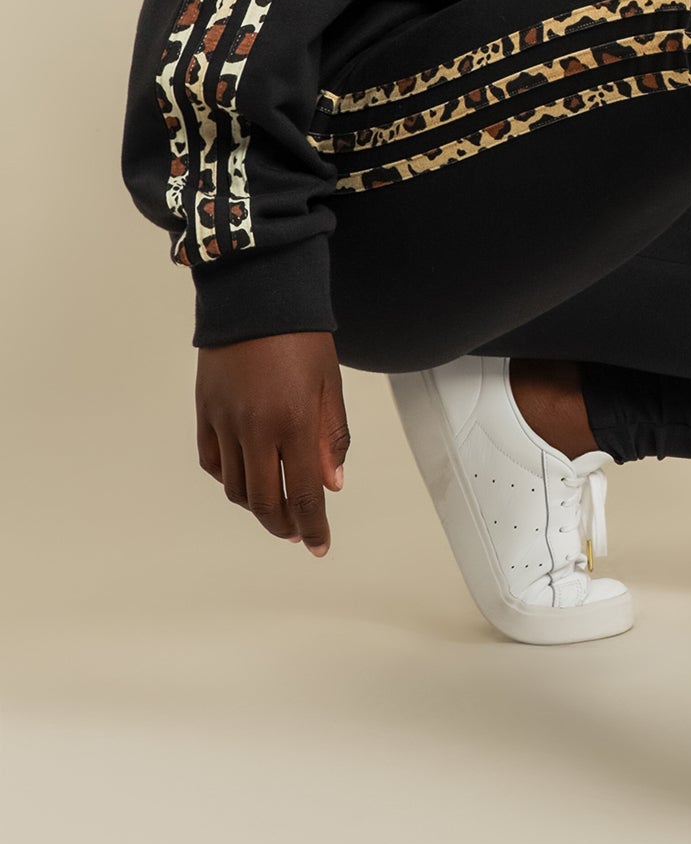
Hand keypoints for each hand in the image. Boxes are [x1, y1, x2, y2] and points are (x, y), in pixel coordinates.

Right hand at [195, 330, 350, 553]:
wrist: (255, 296)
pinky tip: (247, 477)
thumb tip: (332, 485)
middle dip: (284, 525)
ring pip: (237, 488)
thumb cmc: (302, 337)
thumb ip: (332, 437)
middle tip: (297, 532)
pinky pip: (214, 463)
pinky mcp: (204, 413)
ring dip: (258, 506)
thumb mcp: (329, 385)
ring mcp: (225, 423)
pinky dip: (230, 480)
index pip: (306, 494)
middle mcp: (256, 430)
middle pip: (265, 502)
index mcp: (294, 423)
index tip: (319, 546)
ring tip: (277, 506)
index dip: (313, 527)